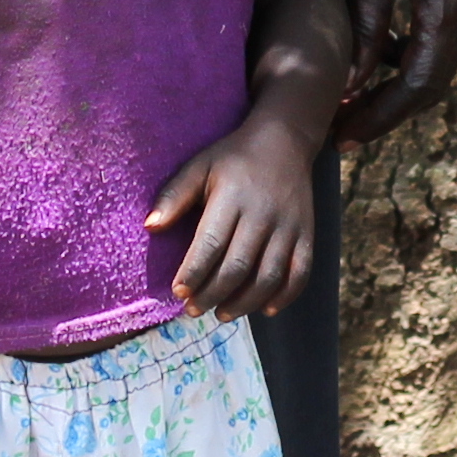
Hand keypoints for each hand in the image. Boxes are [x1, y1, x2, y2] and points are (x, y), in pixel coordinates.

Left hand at [149, 113, 318, 318]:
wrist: (285, 141)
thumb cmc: (233, 158)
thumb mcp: (200, 166)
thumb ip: (174, 196)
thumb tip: (149, 227)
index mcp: (233, 196)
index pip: (211, 243)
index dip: (194, 272)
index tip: (178, 292)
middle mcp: (263, 213)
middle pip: (238, 266)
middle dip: (212, 294)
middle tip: (193, 310)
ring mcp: (289, 226)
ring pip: (268, 276)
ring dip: (244, 303)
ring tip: (221, 314)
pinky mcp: (307, 235)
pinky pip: (300, 274)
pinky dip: (284, 297)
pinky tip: (263, 309)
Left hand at [338, 0, 456, 142]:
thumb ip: (364, 27)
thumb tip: (352, 85)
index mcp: (452, 8)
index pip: (420, 86)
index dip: (382, 117)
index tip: (345, 136)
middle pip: (433, 82)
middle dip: (389, 109)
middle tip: (346, 130)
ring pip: (435, 60)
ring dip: (397, 83)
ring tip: (354, 99)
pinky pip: (436, 33)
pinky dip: (407, 51)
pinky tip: (375, 53)